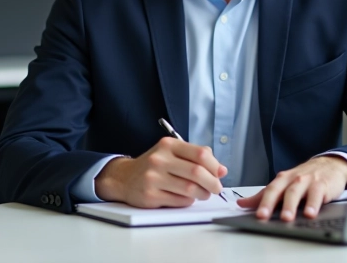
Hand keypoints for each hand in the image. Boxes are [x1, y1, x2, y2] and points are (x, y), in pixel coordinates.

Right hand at [94, 137, 227, 207]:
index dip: (215, 166)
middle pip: (197, 172)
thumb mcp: (172, 153)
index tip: (220, 173)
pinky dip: (189, 201)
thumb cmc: (154, 165)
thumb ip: (196, 157)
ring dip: (203, 194)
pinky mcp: (150, 195)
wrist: (124, 178)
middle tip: (216, 188)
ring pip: (190, 189)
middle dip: (212, 183)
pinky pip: (179, 201)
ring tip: (204, 194)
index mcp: (168, 145)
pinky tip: (187, 198)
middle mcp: (160, 159)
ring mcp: (153, 178)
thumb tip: (222, 170)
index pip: (200, 153)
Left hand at [237, 156, 346, 220]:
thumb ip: (263, 195)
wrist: (330, 165)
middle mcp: (293, 179)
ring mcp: (307, 181)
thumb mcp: (284, 184)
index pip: (269, 190)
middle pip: (280, 190)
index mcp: (282, 180)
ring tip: (286, 218)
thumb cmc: (305, 177)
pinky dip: (313, 204)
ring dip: (291, 205)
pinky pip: (317, 194)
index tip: (256, 215)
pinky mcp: (322, 185)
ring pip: (296, 192)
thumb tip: (241, 204)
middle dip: (270, 203)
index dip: (261, 202)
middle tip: (264, 216)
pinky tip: (310, 214)